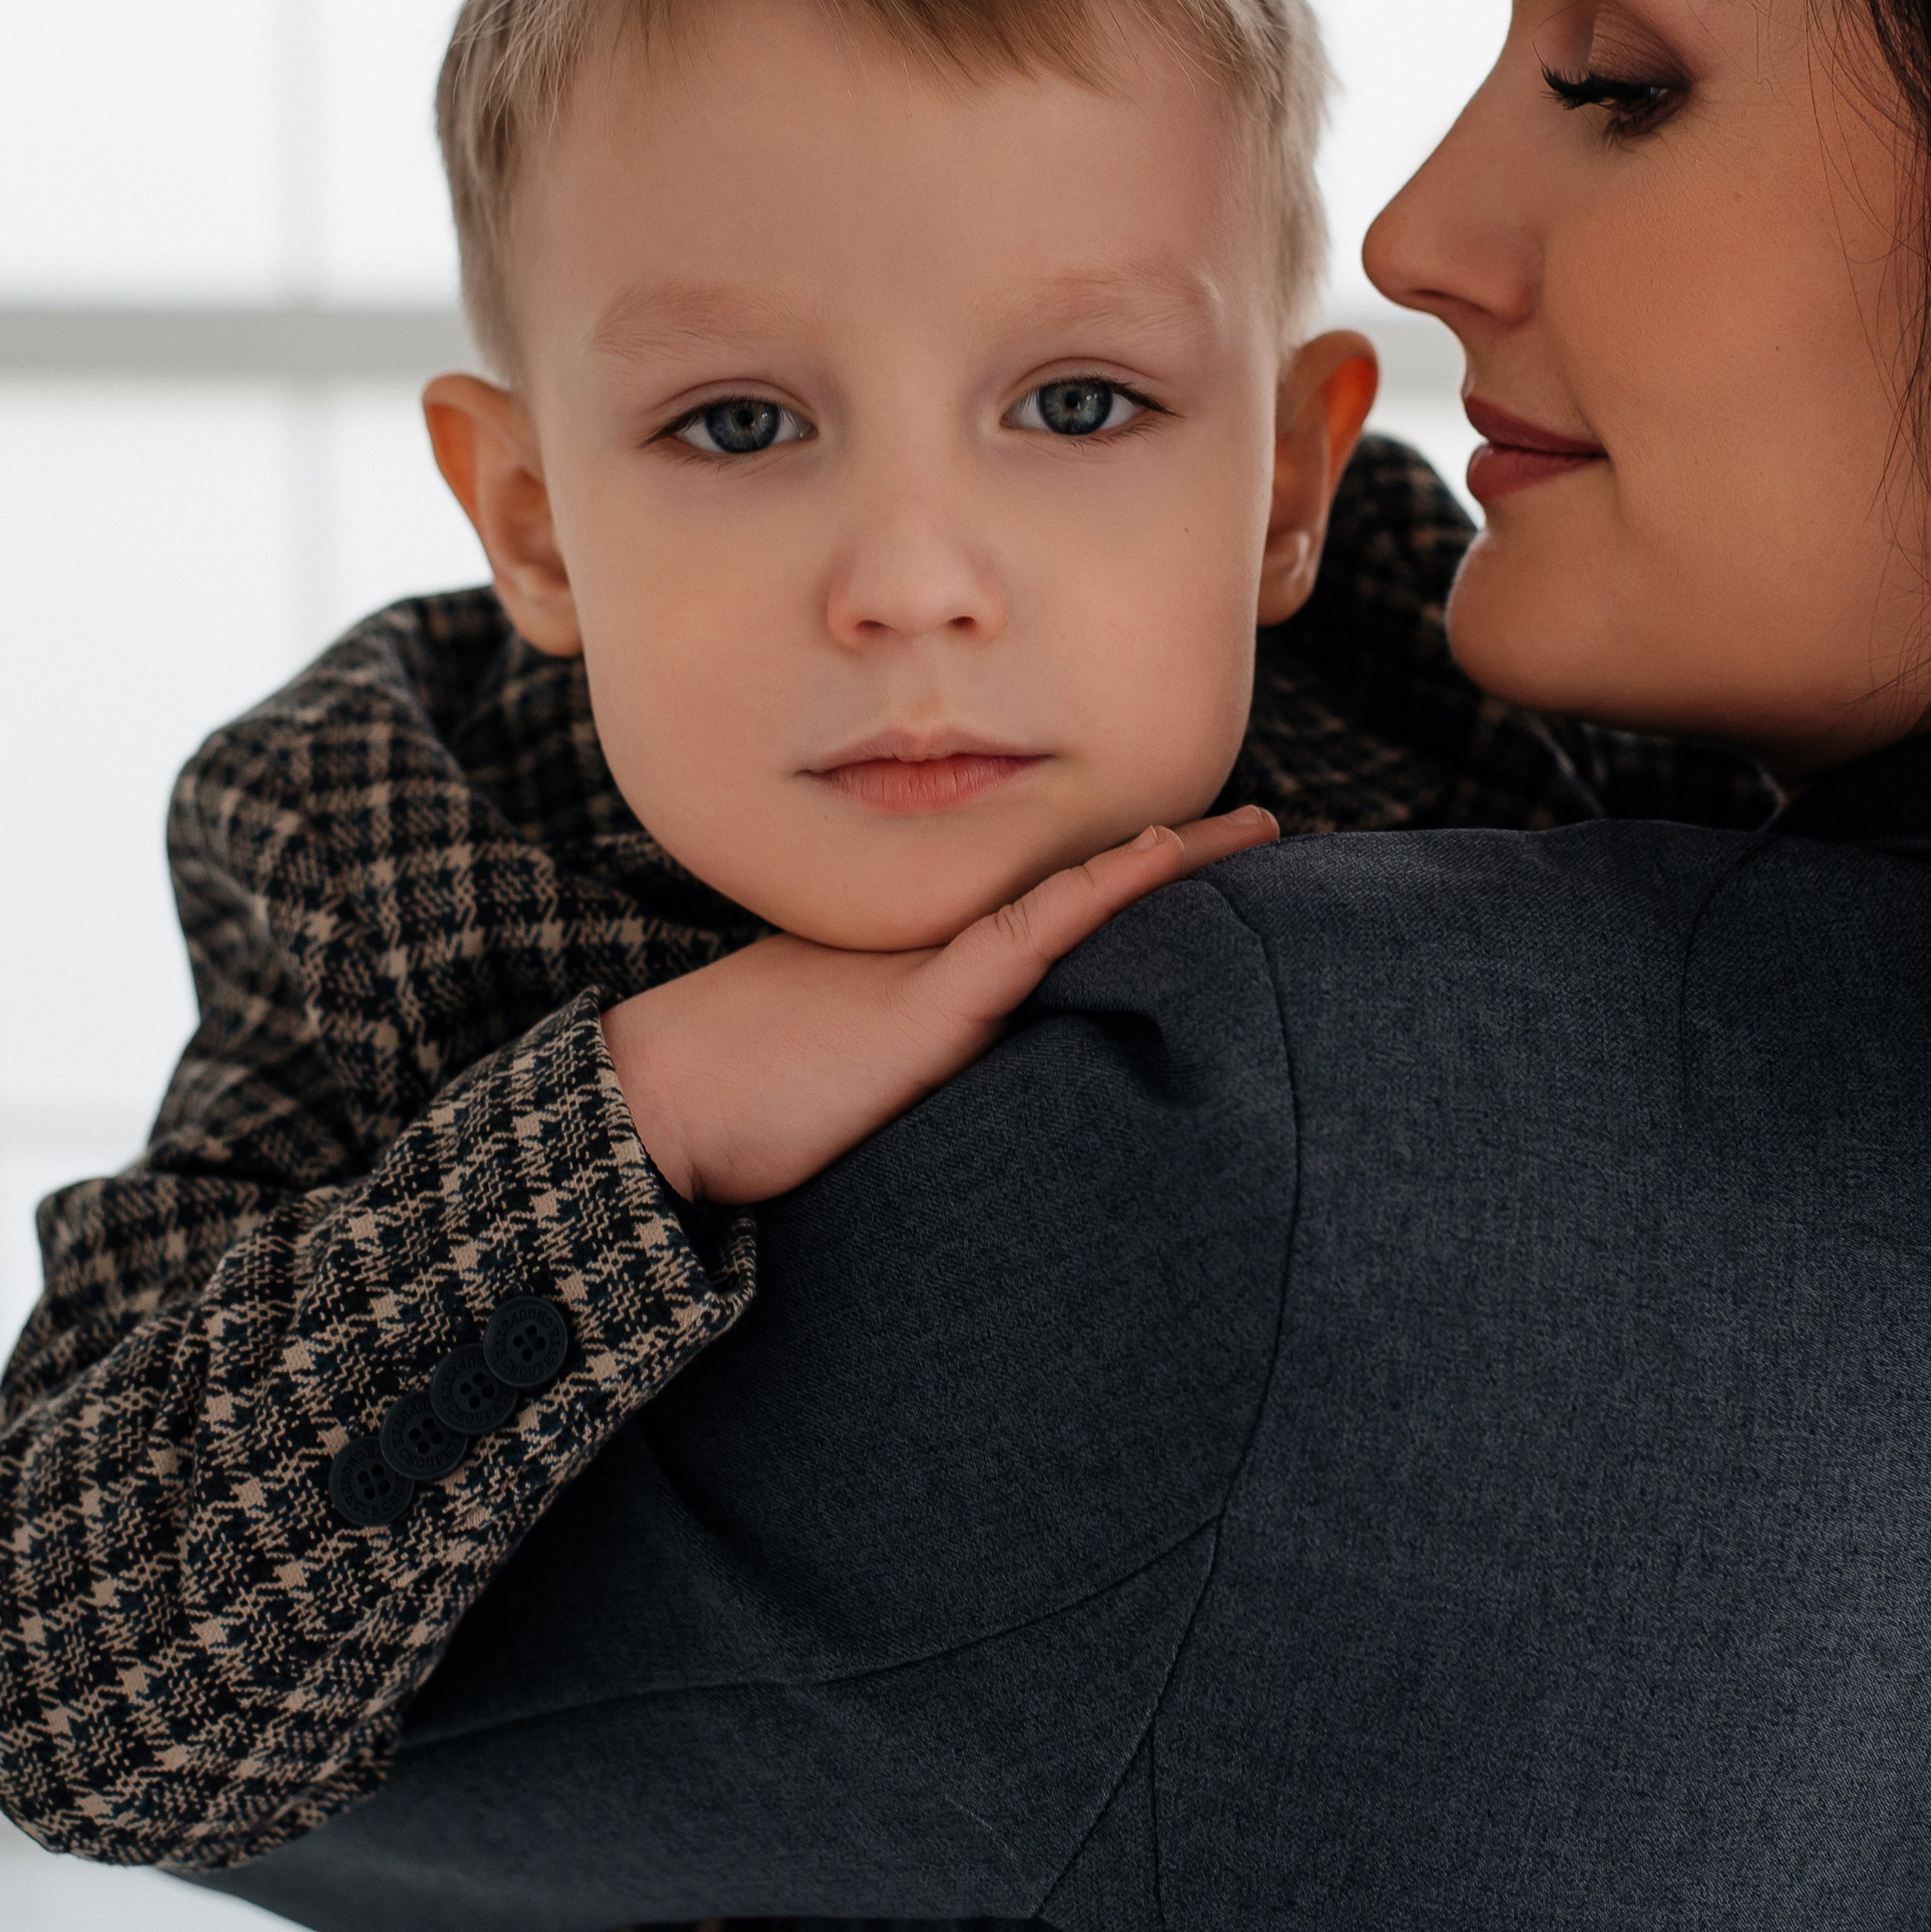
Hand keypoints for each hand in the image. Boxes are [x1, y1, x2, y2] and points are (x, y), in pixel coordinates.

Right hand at [601, 806, 1276, 1205]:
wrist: (662, 1107)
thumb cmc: (742, 1099)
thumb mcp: (857, 1066)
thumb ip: (926, 1058)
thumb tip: (969, 1086)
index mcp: (928, 956)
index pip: (1048, 903)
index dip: (1127, 874)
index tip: (1203, 845)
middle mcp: (940, 943)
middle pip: (1077, 888)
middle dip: (1174, 858)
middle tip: (1268, 824)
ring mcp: (935, 967)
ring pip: (1073, 898)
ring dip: (1170, 864)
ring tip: (1258, 832)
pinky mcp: (929, 1008)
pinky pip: (1034, 936)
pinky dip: (1103, 893)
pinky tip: (1165, 854)